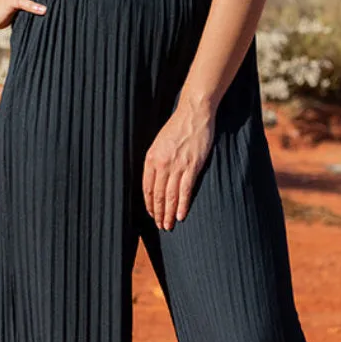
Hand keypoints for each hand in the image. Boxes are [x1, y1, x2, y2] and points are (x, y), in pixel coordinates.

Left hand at [142, 97, 215, 229]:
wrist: (193, 114)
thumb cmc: (177, 127)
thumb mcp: (159, 143)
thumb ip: (156, 160)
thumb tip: (154, 179)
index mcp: (151, 158)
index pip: (147, 188)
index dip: (149, 204)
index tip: (152, 214)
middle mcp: (162, 164)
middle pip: (157, 195)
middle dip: (158, 213)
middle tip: (160, 226)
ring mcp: (177, 166)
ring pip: (170, 196)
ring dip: (169, 213)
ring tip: (169, 225)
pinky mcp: (192, 166)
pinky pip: (185, 190)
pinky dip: (182, 205)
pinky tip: (181, 215)